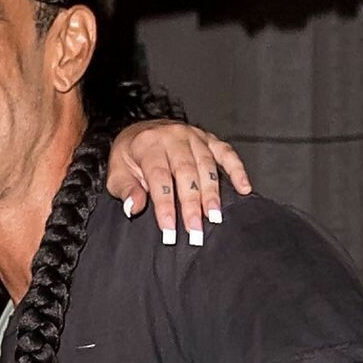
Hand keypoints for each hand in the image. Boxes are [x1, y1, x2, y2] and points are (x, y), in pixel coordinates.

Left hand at [106, 122, 252, 242]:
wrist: (139, 132)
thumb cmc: (129, 157)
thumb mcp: (117, 174)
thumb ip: (126, 190)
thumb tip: (134, 207)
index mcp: (148, 144)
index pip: (159, 178)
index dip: (165, 205)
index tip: (170, 230)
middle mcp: (173, 136)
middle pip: (186, 172)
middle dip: (192, 204)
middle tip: (196, 230)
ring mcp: (193, 135)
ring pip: (207, 165)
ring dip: (212, 192)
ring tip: (215, 216)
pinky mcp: (208, 138)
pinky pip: (226, 152)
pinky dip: (237, 169)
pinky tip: (244, 187)